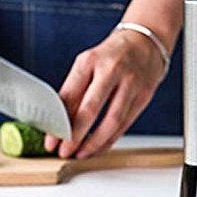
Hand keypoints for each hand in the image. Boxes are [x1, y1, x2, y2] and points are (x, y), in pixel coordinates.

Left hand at [45, 29, 166, 158]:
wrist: (146, 42)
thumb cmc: (112, 54)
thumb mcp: (88, 64)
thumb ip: (75, 89)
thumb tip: (59, 121)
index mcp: (90, 61)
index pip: (70, 95)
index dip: (58, 122)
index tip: (51, 141)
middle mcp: (111, 70)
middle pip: (91, 109)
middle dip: (75, 135)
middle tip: (64, 152)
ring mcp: (131, 83)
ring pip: (112, 121)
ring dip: (95, 142)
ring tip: (81, 154)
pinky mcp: (144, 96)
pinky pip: (126, 123)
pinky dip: (111, 139)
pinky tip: (100, 146)